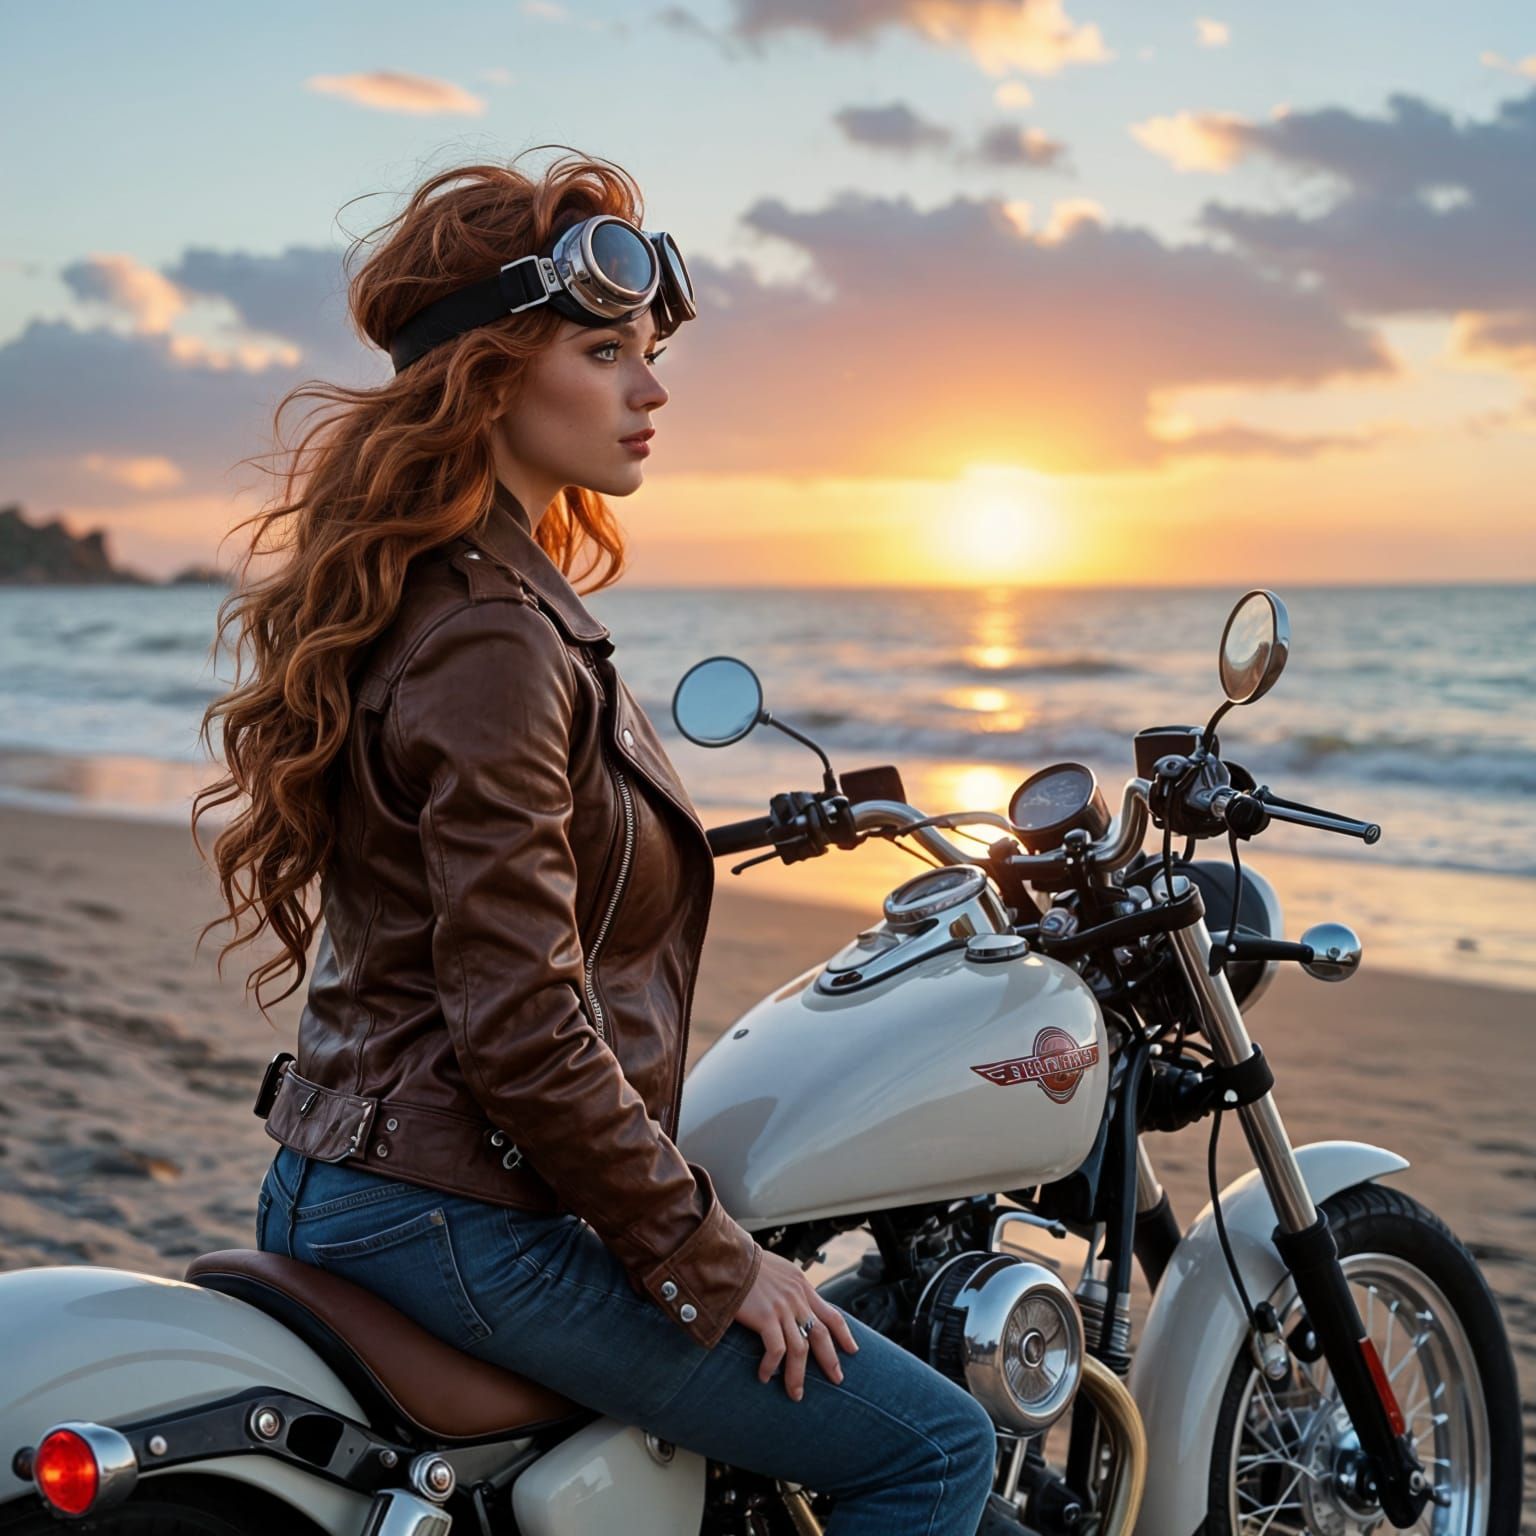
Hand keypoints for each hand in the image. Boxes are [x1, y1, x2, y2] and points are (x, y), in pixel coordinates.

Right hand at [734, 1249, 859, 1400]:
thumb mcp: (776, 1270)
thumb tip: (788, 1302)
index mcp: (801, 1285)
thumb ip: (787, 1287)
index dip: (843, 1333)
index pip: (830, 1312)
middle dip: (830, 1359)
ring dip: (798, 1375)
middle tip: (837, 1378)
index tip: (853, 1349)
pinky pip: (776, 1350)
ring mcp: (782, 1308)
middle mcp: (796, 1297)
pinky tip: (765, 1377)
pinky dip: (772, 1366)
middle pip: (821, 1334)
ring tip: (796, 1393)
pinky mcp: (766, 1316)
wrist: (728, 1256)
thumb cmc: (745, 1263)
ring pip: (800, 1349)